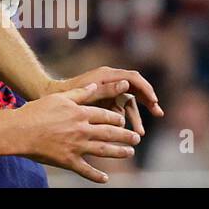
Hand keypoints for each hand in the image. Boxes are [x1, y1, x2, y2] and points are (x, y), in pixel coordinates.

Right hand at [11, 84, 141, 183]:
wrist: (19, 131)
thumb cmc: (36, 111)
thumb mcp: (58, 98)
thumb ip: (79, 93)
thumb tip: (94, 85)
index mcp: (80, 113)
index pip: (105, 115)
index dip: (116, 118)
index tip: (122, 120)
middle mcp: (82, 130)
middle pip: (109, 133)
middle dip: (125, 135)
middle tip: (136, 138)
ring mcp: (76, 146)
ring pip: (104, 150)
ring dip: (119, 152)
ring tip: (130, 153)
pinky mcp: (68, 161)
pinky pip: (86, 170)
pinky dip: (96, 176)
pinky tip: (105, 179)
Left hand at [46, 67, 162, 135]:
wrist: (51, 97)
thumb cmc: (68, 93)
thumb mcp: (89, 92)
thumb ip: (108, 88)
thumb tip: (127, 84)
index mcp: (107, 75)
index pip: (134, 78)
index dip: (146, 89)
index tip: (154, 102)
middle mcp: (110, 81)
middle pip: (134, 90)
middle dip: (147, 102)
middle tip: (158, 113)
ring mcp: (107, 91)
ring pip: (128, 103)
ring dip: (135, 117)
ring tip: (139, 133)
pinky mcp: (104, 102)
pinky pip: (119, 109)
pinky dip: (125, 120)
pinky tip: (128, 131)